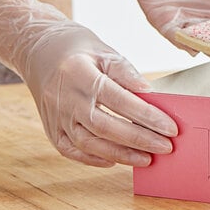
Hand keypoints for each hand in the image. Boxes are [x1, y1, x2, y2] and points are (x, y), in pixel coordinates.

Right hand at [0, 0, 177, 166]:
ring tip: (148, 158)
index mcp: (79, 74)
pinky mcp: (51, 129)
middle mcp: (64, 98)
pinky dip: (95, 158)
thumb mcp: (105, 51)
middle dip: (140, 140)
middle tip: (166, 147)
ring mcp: (55, 116)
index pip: (119, 100)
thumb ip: (127, 73)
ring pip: (89, 144)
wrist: (39, 51)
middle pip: (105, 127)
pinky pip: (72, 150)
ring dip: (121, 154)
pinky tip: (117, 160)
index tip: (171, 128)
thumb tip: (150, 95)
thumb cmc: (78, 49)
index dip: (146, 116)